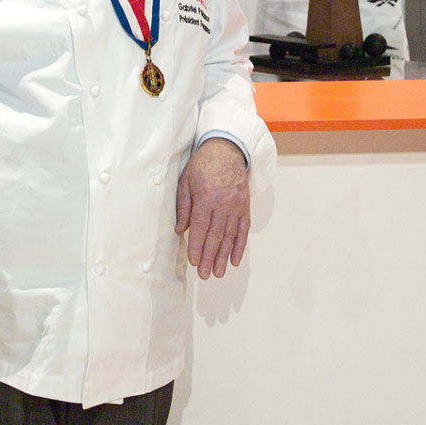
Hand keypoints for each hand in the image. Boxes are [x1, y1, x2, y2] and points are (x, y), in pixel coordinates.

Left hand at [176, 138, 249, 278]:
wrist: (227, 150)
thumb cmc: (203, 165)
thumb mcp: (185, 181)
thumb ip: (183, 206)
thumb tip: (180, 230)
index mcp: (206, 197)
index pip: (200, 226)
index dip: (196, 245)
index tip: (193, 261)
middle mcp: (223, 203)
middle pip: (215, 235)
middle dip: (209, 257)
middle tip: (204, 274)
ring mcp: (236, 205)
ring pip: (230, 236)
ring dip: (224, 256)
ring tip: (218, 273)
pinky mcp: (245, 206)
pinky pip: (243, 229)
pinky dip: (240, 246)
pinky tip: (235, 260)